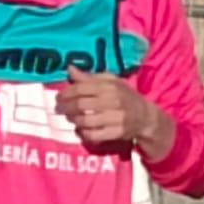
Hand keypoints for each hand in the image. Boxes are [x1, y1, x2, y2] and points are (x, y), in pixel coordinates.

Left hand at [56, 69, 170, 154]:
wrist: (145, 116)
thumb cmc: (124, 95)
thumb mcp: (110, 81)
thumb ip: (89, 77)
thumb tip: (70, 68)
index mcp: (110, 86)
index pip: (82, 88)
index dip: (66, 93)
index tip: (58, 97)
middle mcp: (113, 101)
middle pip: (81, 105)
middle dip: (66, 107)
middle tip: (59, 109)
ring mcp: (115, 118)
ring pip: (85, 121)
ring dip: (73, 120)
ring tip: (69, 117)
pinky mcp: (116, 133)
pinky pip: (93, 135)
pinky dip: (83, 133)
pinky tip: (80, 129)